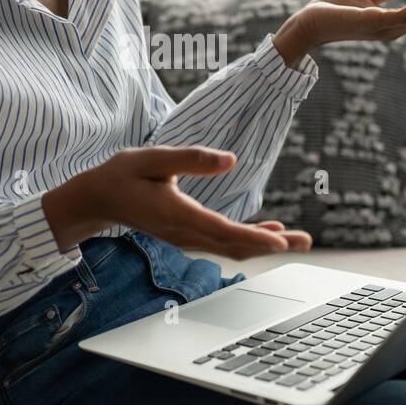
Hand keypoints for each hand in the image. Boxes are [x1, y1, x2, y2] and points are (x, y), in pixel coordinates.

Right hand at [42, 146, 312, 258]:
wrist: (98, 198)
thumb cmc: (123, 174)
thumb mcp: (154, 157)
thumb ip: (191, 158)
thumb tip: (231, 160)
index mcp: (177, 214)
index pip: (223, 230)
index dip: (254, 237)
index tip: (281, 242)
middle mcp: (185, 233)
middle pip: (235, 245)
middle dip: (272, 245)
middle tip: (307, 242)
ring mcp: (187, 238)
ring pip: (232, 247)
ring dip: (266, 245)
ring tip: (299, 240)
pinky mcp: (188, 236)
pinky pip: (224, 243)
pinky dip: (250, 240)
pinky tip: (271, 234)